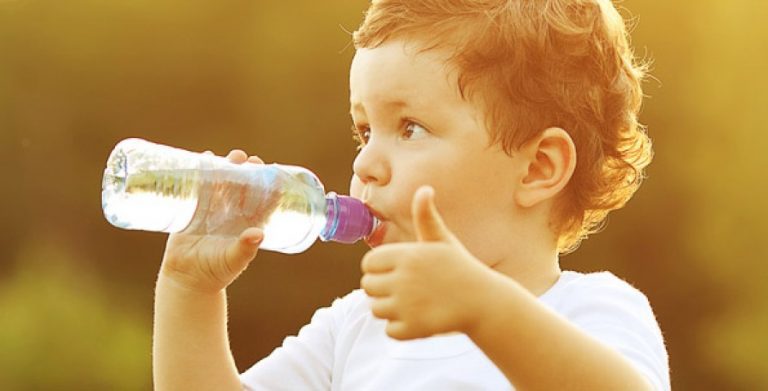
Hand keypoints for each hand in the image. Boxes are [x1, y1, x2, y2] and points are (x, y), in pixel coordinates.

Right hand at [159, 149, 265, 293]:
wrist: (187, 279)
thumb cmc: (217, 271)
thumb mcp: (234, 260)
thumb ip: (245, 248)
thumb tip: (258, 233)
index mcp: (248, 222)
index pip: (262, 199)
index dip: (268, 184)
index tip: (271, 170)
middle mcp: (233, 212)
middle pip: (242, 184)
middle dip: (247, 170)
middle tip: (247, 160)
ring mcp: (213, 208)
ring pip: (222, 181)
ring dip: (227, 166)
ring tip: (230, 157)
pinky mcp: (194, 207)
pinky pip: (199, 185)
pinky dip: (201, 171)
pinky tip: (204, 158)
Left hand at [360, 186, 491, 339]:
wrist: (484, 302)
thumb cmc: (460, 268)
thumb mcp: (442, 240)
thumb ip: (426, 217)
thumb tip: (424, 189)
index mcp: (407, 256)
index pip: (368, 264)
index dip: (379, 269)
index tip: (396, 272)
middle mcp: (403, 280)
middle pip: (368, 287)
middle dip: (382, 289)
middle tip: (405, 290)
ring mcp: (407, 306)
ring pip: (376, 310)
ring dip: (390, 310)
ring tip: (412, 304)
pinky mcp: (412, 329)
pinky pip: (389, 330)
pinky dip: (401, 328)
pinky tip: (418, 319)